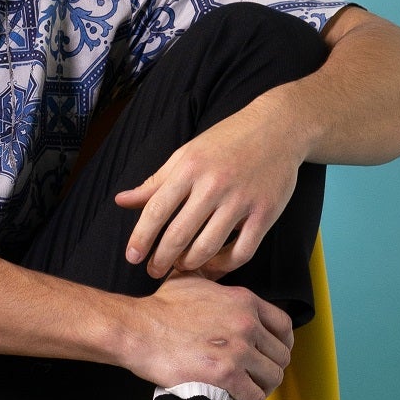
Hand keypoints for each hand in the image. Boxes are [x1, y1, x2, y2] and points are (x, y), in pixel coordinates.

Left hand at [116, 96, 305, 278]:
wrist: (278, 128)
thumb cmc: (227, 141)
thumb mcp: (187, 154)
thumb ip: (155, 182)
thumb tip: (121, 201)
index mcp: (189, 168)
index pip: (156, 210)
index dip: (141, 238)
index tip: (132, 258)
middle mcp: (214, 185)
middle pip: (179, 235)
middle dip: (161, 260)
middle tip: (153, 271)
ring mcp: (241, 200)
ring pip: (208, 248)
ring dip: (190, 265)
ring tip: (181, 267)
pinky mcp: (265, 213)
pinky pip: (242, 252)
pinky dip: (224, 266)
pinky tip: (213, 265)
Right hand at [119, 275, 293, 399]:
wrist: (138, 329)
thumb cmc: (159, 308)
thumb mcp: (192, 280)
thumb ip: (213, 280)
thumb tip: (212, 274)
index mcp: (244, 301)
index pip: (284, 326)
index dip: (282, 344)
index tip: (273, 354)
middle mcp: (247, 324)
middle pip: (281, 355)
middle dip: (272, 368)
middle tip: (258, 378)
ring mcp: (238, 350)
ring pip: (272, 377)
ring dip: (264, 388)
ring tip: (251, 393)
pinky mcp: (225, 375)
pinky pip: (255, 396)